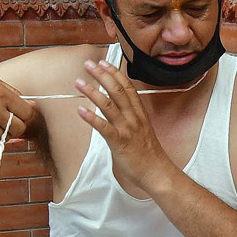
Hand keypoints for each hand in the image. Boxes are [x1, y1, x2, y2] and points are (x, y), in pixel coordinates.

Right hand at [0, 73, 35, 150]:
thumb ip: (13, 94)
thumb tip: (33, 107)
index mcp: (1, 94)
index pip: (28, 113)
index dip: (25, 115)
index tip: (19, 115)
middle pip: (20, 129)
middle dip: (16, 127)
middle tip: (6, 122)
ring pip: (5, 138)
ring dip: (0, 132)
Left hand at [73, 58, 172, 192]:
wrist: (157, 173)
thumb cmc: (148, 155)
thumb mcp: (142, 131)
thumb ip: (130, 120)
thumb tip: (118, 114)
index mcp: (139, 114)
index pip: (128, 87)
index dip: (115, 73)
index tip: (104, 62)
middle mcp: (133, 118)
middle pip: (117, 91)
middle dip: (102, 75)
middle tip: (89, 64)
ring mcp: (127, 130)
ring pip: (108, 105)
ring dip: (92, 92)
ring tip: (79, 82)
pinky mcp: (120, 143)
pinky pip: (104, 128)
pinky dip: (91, 118)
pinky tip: (80, 110)